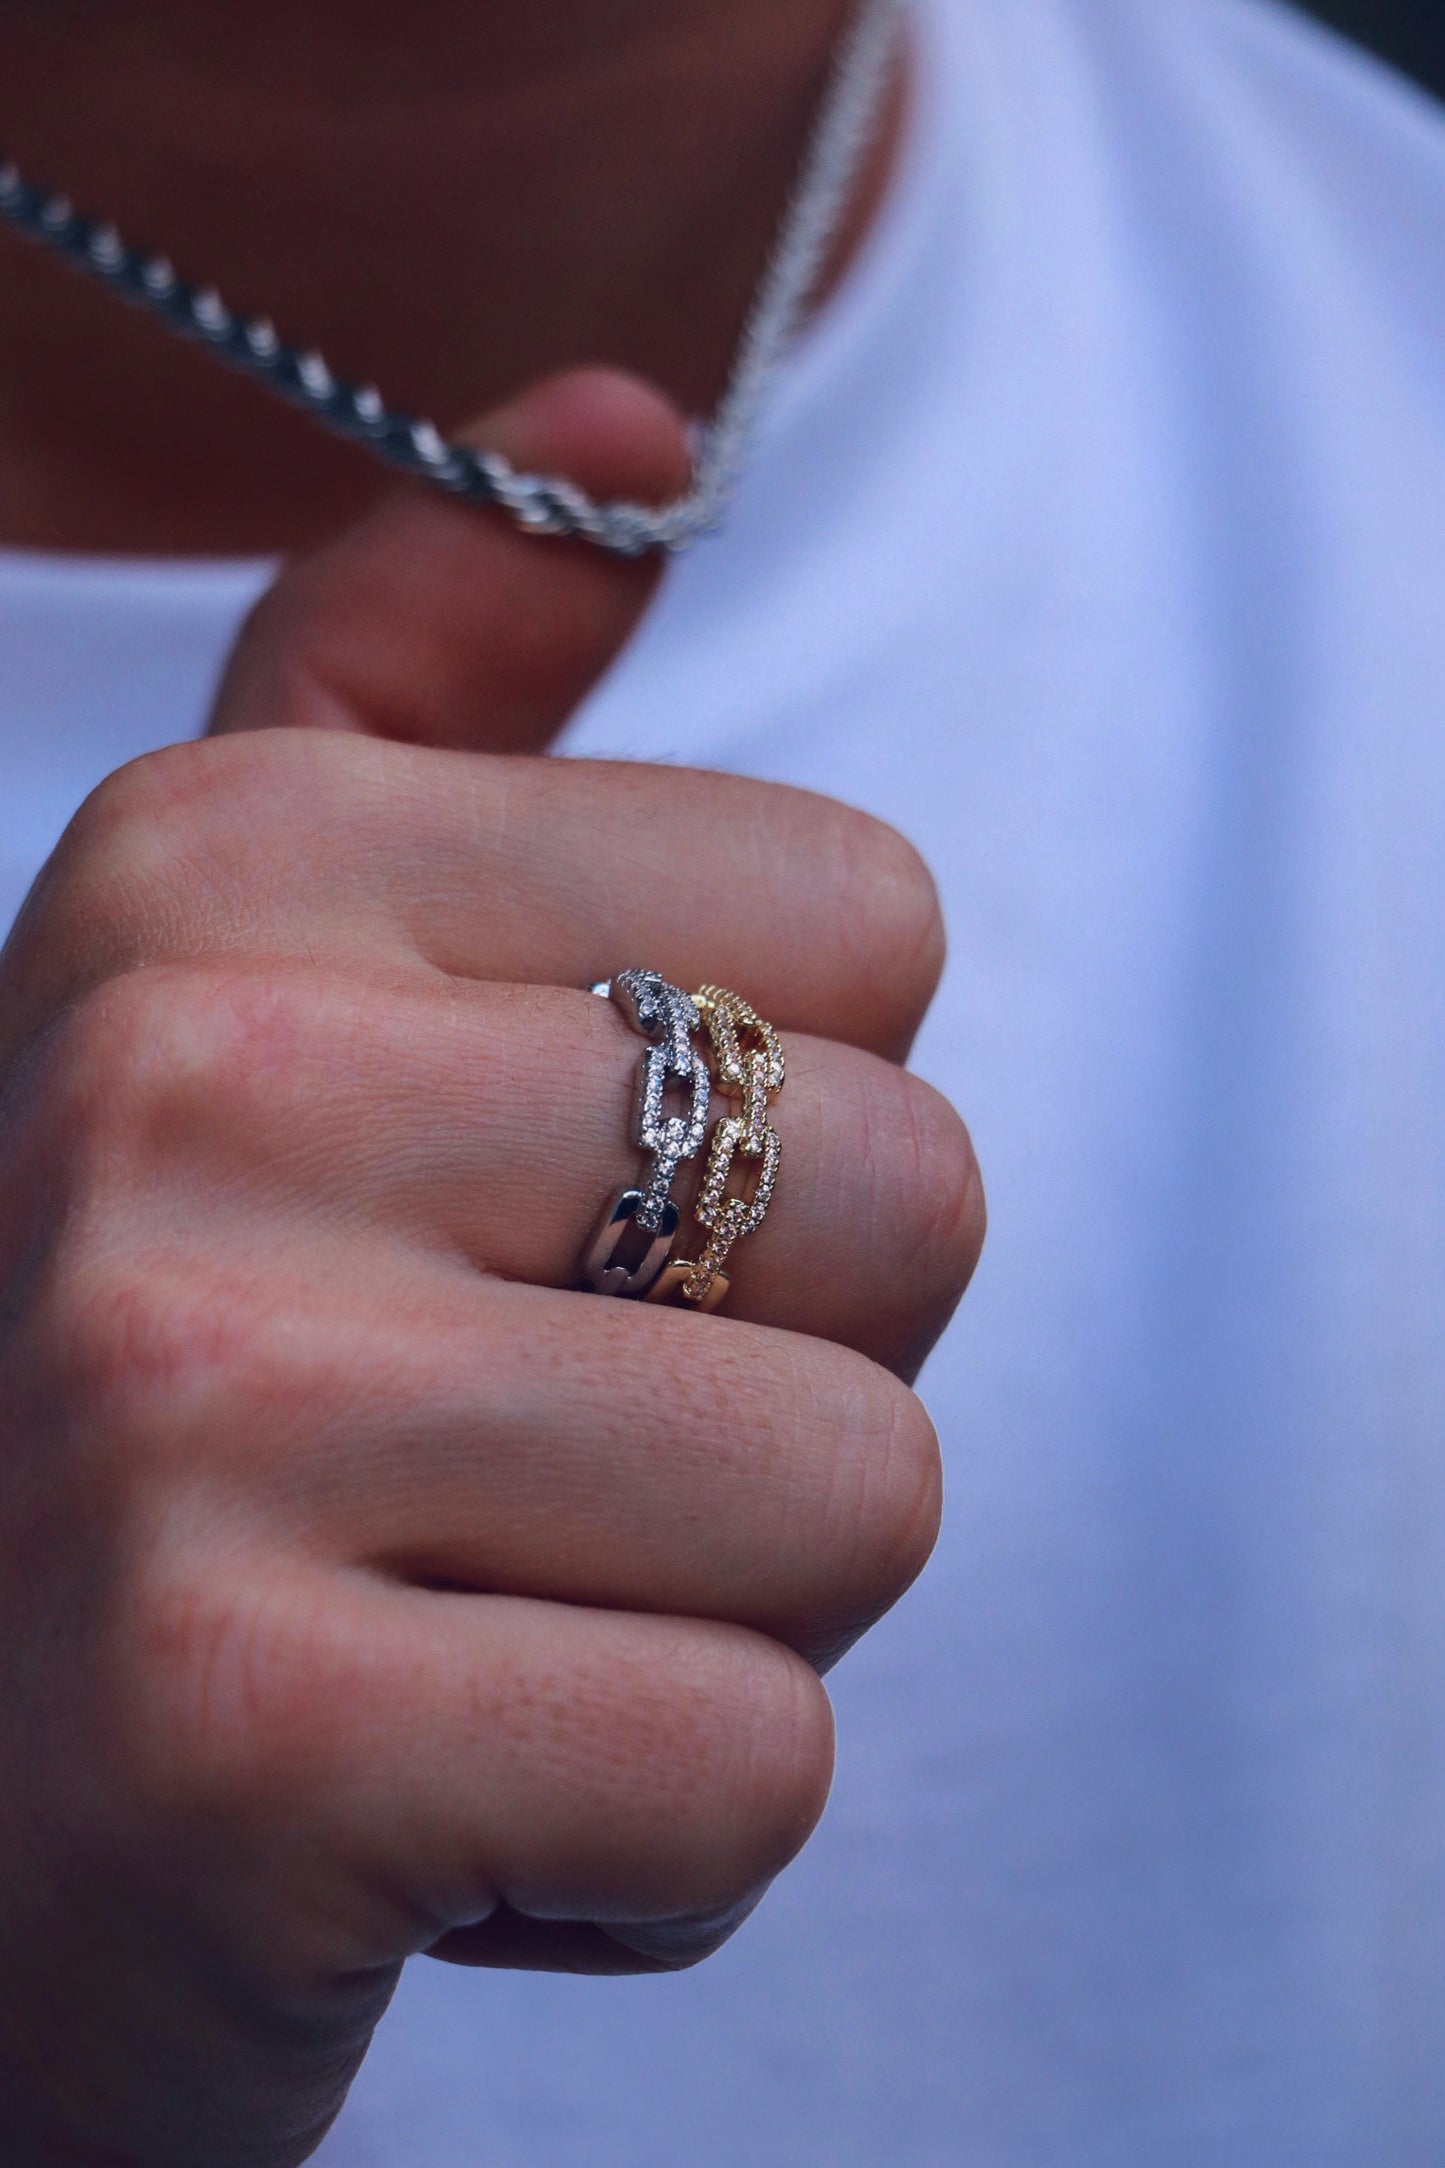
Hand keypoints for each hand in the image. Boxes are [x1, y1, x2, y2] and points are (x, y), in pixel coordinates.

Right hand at [0, 374, 983, 2165]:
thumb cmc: (153, 1393)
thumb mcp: (228, 997)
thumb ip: (420, 697)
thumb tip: (627, 425)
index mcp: (212, 866)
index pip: (870, 921)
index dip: (778, 1131)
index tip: (538, 1245)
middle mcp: (170, 1088)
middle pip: (909, 1193)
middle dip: (779, 1377)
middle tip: (516, 1475)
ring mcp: (175, 1411)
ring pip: (860, 1497)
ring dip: (719, 1620)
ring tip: (468, 1639)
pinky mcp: (229, 1758)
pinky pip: (746, 1778)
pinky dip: (649, 1858)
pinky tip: (429, 1828)